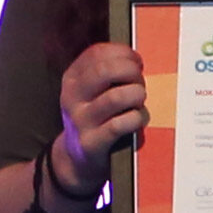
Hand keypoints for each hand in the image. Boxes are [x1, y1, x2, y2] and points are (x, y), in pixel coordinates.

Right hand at [53, 43, 148, 193]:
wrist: (78, 159)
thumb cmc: (98, 117)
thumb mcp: (94, 92)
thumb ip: (111, 73)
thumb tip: (137, 59)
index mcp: (73, 78)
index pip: (97, 53)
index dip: (124, 54)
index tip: (137, 62)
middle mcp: (72, 96)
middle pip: (105, 71)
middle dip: (131, 72)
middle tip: (140, 82)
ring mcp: (81, 120)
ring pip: (116, 97)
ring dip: (136, 96)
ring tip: (139, 102)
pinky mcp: (92, 142)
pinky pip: (120, 124)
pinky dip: (137, 119)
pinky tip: (138, 119)